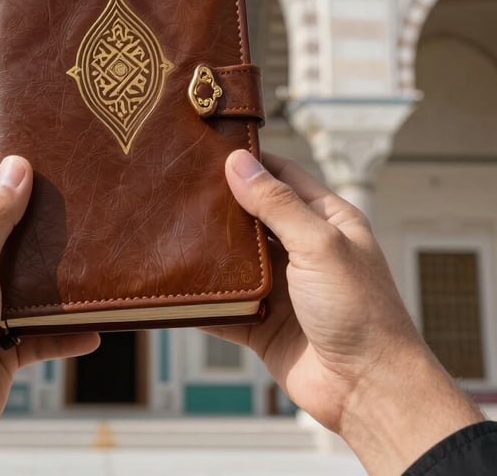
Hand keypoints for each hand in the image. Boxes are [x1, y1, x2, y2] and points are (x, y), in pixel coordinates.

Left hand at [0, 157, 99, 475]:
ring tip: (86, 262)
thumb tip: (15, 169)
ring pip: (27, 277)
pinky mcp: (2, 339)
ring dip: (54, 277)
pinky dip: (62, 328)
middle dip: (39, 224)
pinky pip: (40, 327)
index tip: (41, 165)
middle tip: (74, 207)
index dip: (3, 176)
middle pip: (6, 230)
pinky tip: (88, 327)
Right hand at [205, 150, 482, 475]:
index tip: (211, 149)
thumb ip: (277, 204)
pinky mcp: (262, 322)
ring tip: (171, 230)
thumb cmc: (361, 312)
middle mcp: (303, 249)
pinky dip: (204, 300)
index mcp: (326, 221)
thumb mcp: (319, 245)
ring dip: (209, 252)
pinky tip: (177, 288)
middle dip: (221, 204)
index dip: (250, 161)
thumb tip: (239, 162)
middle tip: (181, 189)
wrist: (368, 390)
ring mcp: (281, 287)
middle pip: (253, 216)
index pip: (282, 177)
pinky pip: (225, 305)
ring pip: (235, 261)